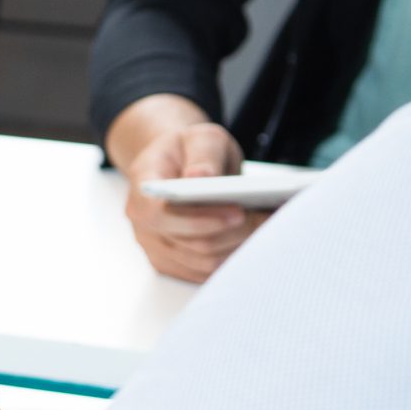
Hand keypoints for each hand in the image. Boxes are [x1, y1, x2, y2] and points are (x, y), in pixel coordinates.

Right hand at [122, 120, 267, 282]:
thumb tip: (201, 176)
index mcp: (143, 187)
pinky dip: (234, 258)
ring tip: (268, 229)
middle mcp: (143, 224)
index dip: (198, 219)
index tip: (238, 212)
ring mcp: (156, 248)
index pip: (160, 214)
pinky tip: (254, 240)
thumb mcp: (199, 137)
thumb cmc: (189, 152)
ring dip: (239, 247)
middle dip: (234, 233)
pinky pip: (207, 272)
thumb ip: (203, 153)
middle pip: (191, 243)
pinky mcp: (174, 265)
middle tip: (268, 220)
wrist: (178, 167)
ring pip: (203, 262)